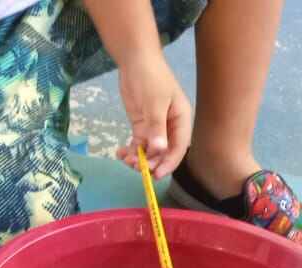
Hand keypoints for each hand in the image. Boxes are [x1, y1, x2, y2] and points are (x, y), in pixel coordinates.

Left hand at [114, 51, 191, 178]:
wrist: (135, 60)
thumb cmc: (151, 77)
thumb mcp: (155, 102)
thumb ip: (157, 127)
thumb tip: (159, 150)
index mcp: (181, 120)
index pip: (178, 147)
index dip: (169, 163)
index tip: (156, 174)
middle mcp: (170, 127)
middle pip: (164, 152)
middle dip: (152, 162)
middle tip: (137, 168)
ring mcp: (155, 127)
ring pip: (150, 150)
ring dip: (139, 158)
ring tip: (126, 160)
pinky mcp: (141, 125)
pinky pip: (138, 144)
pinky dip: (130, 151)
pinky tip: (120, 153)